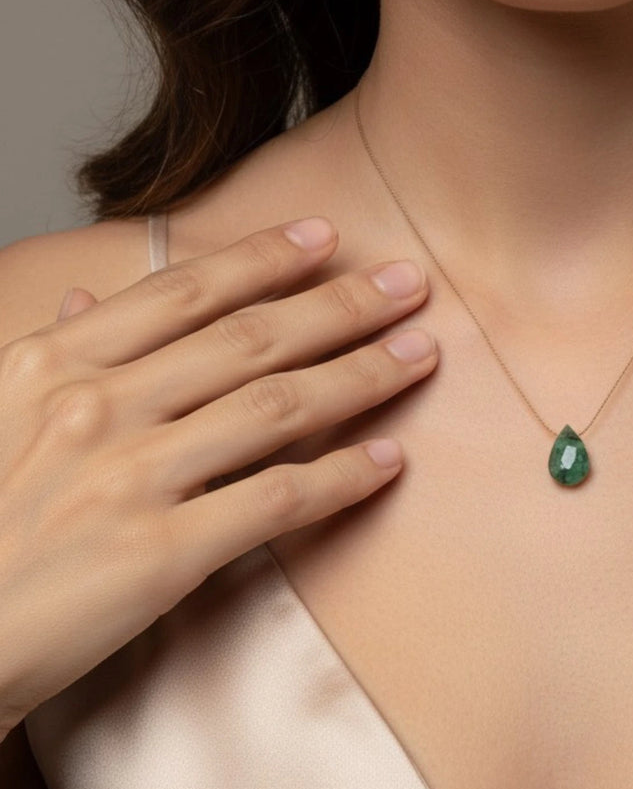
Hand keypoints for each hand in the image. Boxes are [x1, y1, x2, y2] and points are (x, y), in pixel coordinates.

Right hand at [0, 217, 437, 735]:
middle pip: (249, 338)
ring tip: (420, 354)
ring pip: (276, 406)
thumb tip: (89, 299)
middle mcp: (98, 406)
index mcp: (57, 364)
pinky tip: (388, 461)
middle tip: (409, 283)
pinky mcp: (159, 552)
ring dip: (362, 374)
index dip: (264, 258)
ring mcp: (130, 477)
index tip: (326, 235)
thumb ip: (56, 354)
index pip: (183, 292)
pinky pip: (276, 499)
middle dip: (341, 304)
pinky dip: (342, 476)